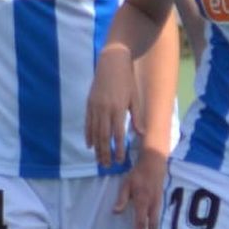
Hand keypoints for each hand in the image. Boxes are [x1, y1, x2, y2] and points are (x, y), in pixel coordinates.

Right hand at [85, 46, 137, 166]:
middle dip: (105, 153)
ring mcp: (95, 107)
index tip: (119, 160)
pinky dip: (88, 135)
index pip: (117, 134)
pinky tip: (90, 145)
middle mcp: (105, 109)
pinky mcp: (89, 104)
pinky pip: (87, 123)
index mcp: (118, 108)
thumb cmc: (126, 80)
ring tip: (99, 160)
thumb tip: (141, 134)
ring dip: (96, 148)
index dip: (118, 149)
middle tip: (107, 166)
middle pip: (103, 136)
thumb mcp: (134, 97)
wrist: (111, 62)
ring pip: (94, 132)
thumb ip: (136, 117)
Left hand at [115, 150, 168, 228]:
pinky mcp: (160, 203)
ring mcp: (158, 204)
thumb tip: (115, 212)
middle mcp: (152, 205)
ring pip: (157, 224)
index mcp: (143, 201)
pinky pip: (159, 218)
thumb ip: (122, 199)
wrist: (155, 163)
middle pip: (153, 227)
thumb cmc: (138, 174)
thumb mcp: (126, 183)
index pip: (140, 222)